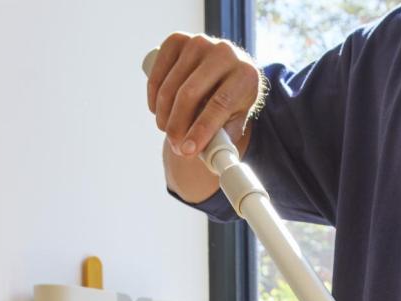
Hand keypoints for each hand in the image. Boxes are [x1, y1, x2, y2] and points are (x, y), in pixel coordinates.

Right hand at [146, 32, 264, 157]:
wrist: (227, 70)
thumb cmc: (233, 102)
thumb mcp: (236, 120)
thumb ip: (225, 138)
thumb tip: (212, 161)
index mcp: (245, 75)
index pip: (219, 105)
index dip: (201, 130)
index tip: (187, 150)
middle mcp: (225, 53)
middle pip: (191, 94)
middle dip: (178, 126)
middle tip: (175, 148)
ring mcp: (199, 43)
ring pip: (173, 85)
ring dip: (165, 114)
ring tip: (168, 132)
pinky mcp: (178, 39)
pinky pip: (159, 70)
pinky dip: (154, 94)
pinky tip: (157, 111)